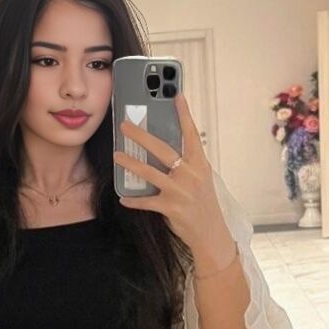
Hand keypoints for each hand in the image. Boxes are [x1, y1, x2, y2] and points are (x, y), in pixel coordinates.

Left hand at [112, 91, 220, 250]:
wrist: (212, 234)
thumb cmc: (203, 203)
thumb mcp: (201, 179)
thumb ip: (186, 162)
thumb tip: (163, 146)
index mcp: (200, 164)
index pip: (191, 134)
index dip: (184, 114)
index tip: (176, 94)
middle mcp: (191, 175)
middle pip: (163, 150)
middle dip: (141, 136)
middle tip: (124, 126)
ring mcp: (181, 192)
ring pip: (150, 173)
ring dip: (130, 163)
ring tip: (116, 155)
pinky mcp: (171, 208)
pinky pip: (146, 201)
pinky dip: (133, 199)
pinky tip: (123, 197)